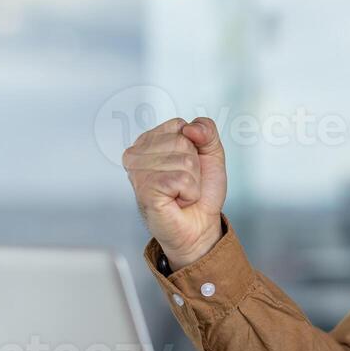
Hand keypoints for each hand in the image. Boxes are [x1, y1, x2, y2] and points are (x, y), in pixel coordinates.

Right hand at [123, 117, 226, 268]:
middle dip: (194, 165)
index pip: (180, 125)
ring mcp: (139, 173)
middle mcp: (138, 155)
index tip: (186, 166)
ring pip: (185, 161)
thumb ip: (206, 130)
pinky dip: (190, 192)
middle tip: (184, 182)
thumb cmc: (200, 192)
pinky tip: (178, 199)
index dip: (194, 147)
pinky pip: (183, 179)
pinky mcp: (146, 189)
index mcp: (149, 141)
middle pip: (183, 142)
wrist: (199, 225)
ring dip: (193, 181)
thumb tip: (191, 128)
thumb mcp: (211, 153)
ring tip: (180, 192)